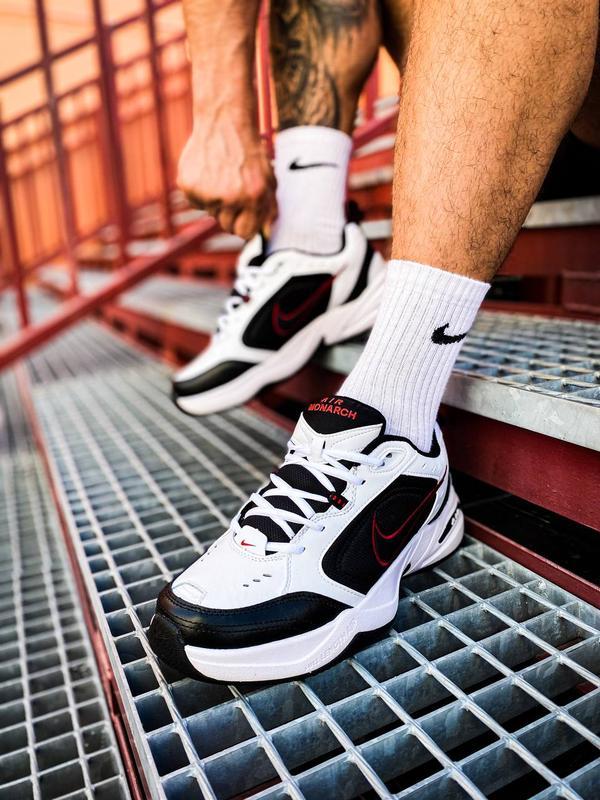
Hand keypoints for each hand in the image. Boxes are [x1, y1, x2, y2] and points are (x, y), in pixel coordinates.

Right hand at [177, 119, 276, 239]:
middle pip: (226, 226)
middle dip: (231, 214)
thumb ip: (269, 208)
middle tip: (233, 191)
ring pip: (211, 213)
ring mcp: (207, 192)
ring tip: (221, 176)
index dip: (245, 225)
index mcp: (252, 197)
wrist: (224, 121)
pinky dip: (201, 192)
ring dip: (216, 201)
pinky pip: (196, 202)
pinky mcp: (188, 186)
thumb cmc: (249, 152)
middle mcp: (229, 197)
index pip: (245, 233)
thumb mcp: (268, 178)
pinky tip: (208, 172)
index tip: (244, 218)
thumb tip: (266, 231)